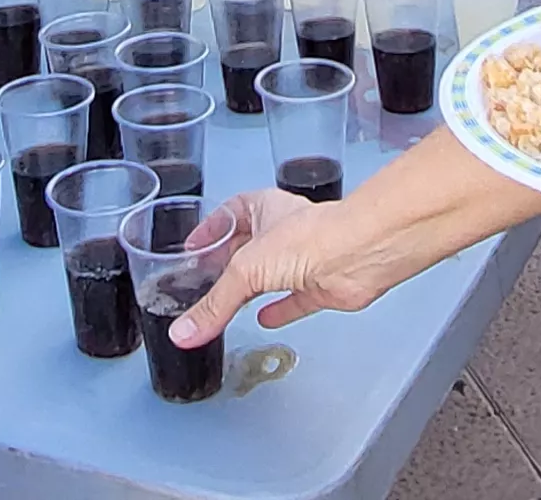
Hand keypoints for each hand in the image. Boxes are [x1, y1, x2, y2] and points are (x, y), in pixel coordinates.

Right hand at [166, 188, 432, 347]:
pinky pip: (295, 300)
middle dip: (227, 263)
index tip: (193, 246)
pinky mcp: (319, 286)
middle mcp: (283, 231)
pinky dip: (280, 310)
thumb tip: (183, 332)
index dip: (211, 228)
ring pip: (270, 275)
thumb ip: (214, 304)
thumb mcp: (245, 270)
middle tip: (202, 280)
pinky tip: (265, 319)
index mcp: (263, 209)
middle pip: (247, 247)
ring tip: (227, 303)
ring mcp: (303, 259)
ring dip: (251, 289)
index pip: (230, 213)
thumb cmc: (308, 239)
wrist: (357, 255)